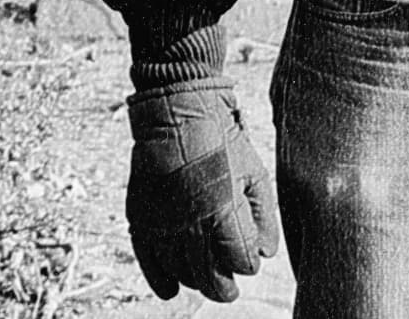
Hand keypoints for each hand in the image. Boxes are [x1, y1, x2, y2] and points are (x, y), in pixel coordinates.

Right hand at [125, 78, 279, 301]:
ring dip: (196, 280)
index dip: (247, 265)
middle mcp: (190, 222)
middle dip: (223, 287)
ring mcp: (163, 222)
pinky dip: (159, 278)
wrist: (176, 115)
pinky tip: (170, 290)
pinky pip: (148, 260)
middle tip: (230, 292)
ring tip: (207, 281)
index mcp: (223, 210)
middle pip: (209, 274)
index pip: (238, 259)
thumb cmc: (222, 140)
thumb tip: (267, 251)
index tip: (250, 263)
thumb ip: (263, 215)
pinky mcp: (141, 218)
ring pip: (180, 270)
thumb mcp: (255, 172)